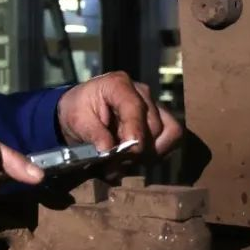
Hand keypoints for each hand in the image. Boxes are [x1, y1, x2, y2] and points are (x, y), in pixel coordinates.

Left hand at [56, 72, 181, 156]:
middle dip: (136, 150)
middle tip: (114, 165)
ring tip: (125, 161)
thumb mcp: (77, 120)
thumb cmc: (78, 111)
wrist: (81, 110)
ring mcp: (154, 104)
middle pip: (154, 126)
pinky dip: (157, 152)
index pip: (136, 108)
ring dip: (149, 153)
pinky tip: (137, 157)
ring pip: (169, 133)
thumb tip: (108, 150)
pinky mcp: (161, 118)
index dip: (135, 133)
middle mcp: (142, 92)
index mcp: (118, 85)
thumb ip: (93, 134)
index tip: (129, 153)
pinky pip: (172, 138)